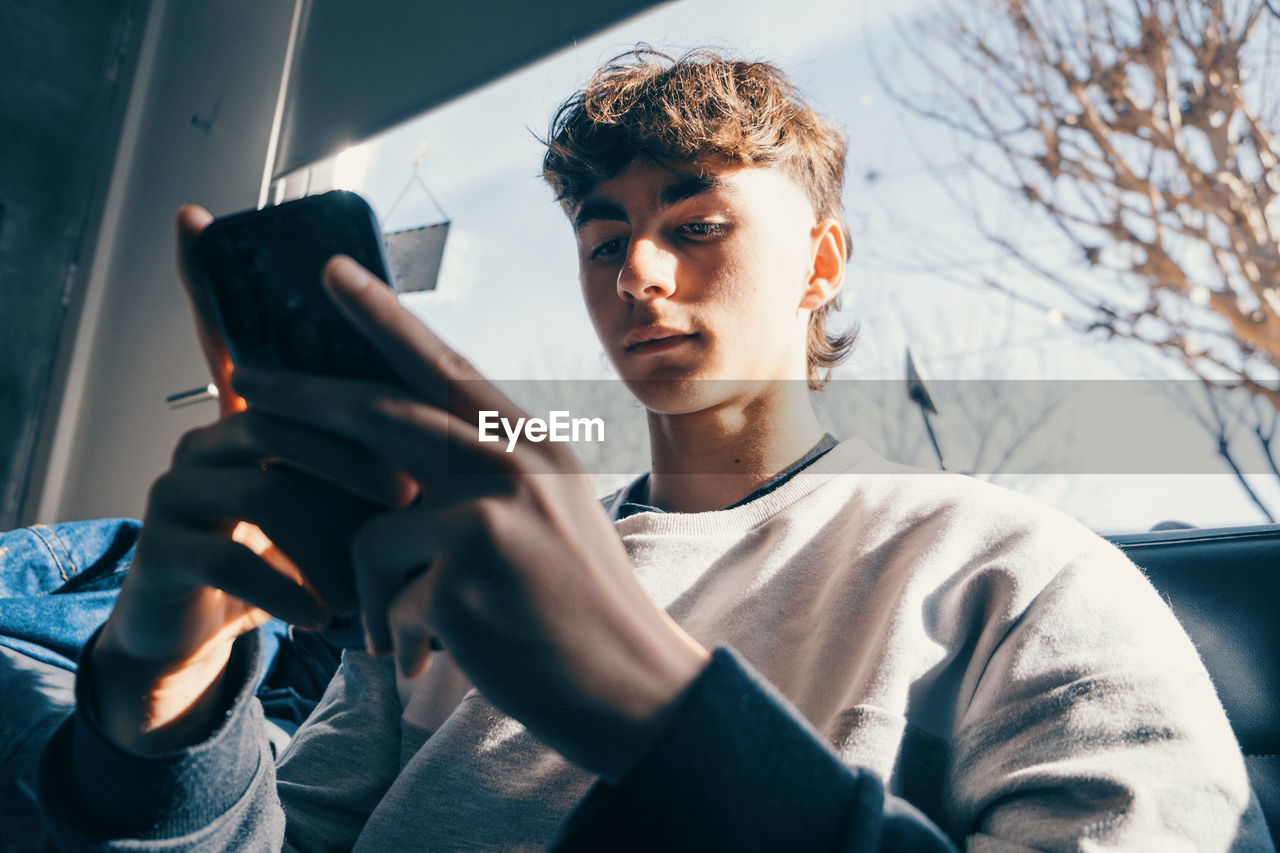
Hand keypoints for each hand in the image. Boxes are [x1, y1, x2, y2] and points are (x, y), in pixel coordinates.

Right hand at [91, 210, 411, 752]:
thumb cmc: (296, 556)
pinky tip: (323, 617)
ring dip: (332, 540)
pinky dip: (293, 589)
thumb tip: (464, 418)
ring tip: (373, 585)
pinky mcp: (164, 549)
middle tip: (410, 501)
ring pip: (267, 487)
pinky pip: (235, 558)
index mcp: (257, 413)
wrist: (217, 637)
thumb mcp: (341, 500)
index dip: (207, 276)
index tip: (193, 215)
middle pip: (285, 414)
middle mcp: (209, 434)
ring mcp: (179, 488)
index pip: (236, 335)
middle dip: (355, 459)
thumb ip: (377, 453)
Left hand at [233, 256, 710, 781]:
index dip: (384, 318)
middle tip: (243, 381)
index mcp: (534, 444)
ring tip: (401, 631)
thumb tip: (407, 462)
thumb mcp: (552, 517)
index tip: (332, 273)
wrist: (636, 685)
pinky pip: (384, 596)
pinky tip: (437, 658)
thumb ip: (490, 478)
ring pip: (371, 530)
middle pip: (382, 415)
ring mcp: (490, 511)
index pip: (446, 366)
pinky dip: (397, 634)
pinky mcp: (466, 570)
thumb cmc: (585, 609)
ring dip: (370, 589)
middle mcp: (514, 463)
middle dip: (303, 399)